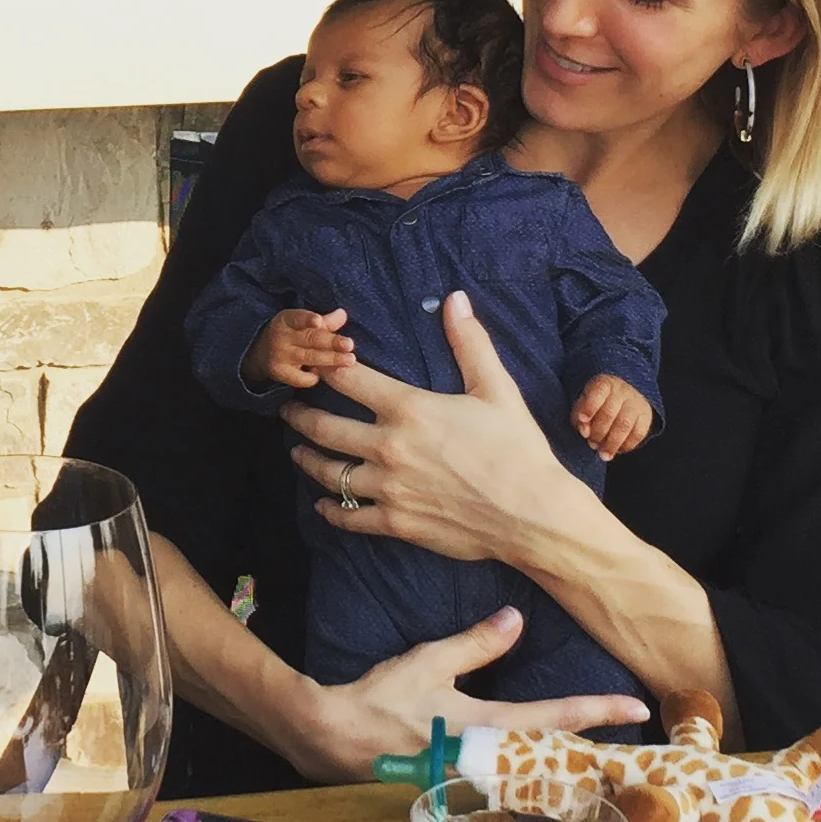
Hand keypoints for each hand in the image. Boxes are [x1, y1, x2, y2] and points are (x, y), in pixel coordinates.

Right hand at [243, 306, 353, 388]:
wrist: (260, 352)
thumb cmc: (290, 334)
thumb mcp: (301, 323)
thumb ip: (324, 321)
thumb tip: (343, 314)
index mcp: (286, 320)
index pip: (298, 318)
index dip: (308, 319)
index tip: (318, 321)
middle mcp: (281, 337)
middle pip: (310, 338)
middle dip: (331, 342)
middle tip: (350, 344)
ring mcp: (279, 356)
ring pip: (309, 357)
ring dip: (331, 359)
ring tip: (350, 360)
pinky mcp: (279, 372)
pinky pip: (301, 378)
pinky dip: (313, 377)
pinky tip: (321, 373)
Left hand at [283, 289, 573, 562]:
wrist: (533, 514)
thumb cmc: (518, 449)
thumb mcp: (496, 389)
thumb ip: (470, 343)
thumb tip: (455, 299)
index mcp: (409, 409)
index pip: (349, 379)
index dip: (324, 368)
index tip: (311, 364)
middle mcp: (388, 447)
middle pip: (324, 427)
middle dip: (299, 416)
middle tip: (287, 410)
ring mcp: (387, 487)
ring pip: (328, 472)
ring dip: (307, 460)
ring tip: (297, 451)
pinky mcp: (394, 522)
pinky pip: (347, 516)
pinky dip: (330, 509)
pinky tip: (323, 503)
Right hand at [295, 608, 648, 782]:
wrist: (333, 738)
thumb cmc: (380, 699)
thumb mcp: (427, 662)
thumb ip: (475, 644)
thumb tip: (517, 619)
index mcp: (484, 727)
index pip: (553, 717)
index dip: (596, 709)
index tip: (636, 706)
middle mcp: (487, 760)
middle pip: (557, 757)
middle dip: (598, 748)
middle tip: (637, 744)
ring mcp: (476, 779)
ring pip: (538, 773)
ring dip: (572, 764)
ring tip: (605, 754)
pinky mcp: (460, 785)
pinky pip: (511, 780)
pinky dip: (537, 773)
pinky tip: (549, 769)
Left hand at [571, 375, 652, 460]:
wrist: (623, 396)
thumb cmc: (596, 403)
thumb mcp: (583, 404)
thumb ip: (579, 418)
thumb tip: (584, 432)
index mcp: (603, 384)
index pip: (598, 392)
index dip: (589, 406)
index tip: (582, 419)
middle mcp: (621, 391)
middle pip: (609, 413)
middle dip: (598, 432)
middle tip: (592, 444)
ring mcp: (636, 402)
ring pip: (625, 425)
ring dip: (612, 443)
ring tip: (604, 455)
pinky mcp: (646, 415)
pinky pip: (639, 433)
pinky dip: (627, 445)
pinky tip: (618, 451)